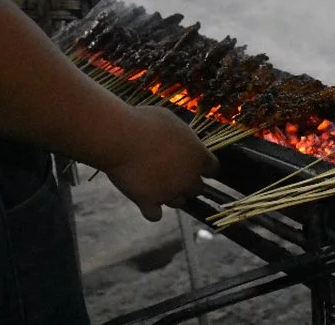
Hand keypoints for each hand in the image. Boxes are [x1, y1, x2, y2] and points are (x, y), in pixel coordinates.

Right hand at [103, 106, 218, 221]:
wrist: (121, 138)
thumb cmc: (145, 123)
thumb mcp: (171, 121)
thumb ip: (182, 135)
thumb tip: (181, 139)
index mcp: (198, 155)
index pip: (213, 169)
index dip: (205, 168)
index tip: (197, 165)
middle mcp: (189, 177)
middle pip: (197, 188)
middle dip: (187, 182)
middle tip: (171, 172)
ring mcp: (170, 192)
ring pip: (178, 202)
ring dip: (170, 195)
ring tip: (154, 182)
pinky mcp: (149, 202)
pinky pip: (155, 215)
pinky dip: (151, 209)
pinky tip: (144, 199)